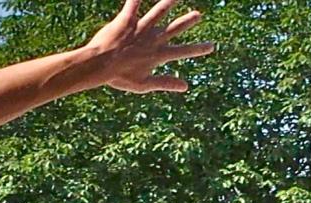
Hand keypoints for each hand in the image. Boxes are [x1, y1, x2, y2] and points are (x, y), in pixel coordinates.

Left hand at [76, 0, 216, 93]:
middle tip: (198, 15)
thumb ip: (165, 82)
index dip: (198, 49)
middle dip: (187, 21)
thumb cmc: (119, 77)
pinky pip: (134, 4)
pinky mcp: (126, 20)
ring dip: (169, 3)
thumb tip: (186, 86)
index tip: (211, 46)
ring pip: (158, 12)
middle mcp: (152, 39)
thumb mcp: (144, 84)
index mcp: (157, 54)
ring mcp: (140, 28)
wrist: (99, 65)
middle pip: (174, 28)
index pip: (182, 51)